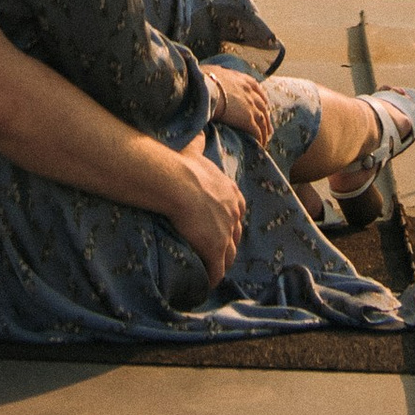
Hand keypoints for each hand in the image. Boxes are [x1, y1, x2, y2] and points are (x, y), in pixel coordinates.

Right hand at [161, 144, 245, 285]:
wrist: (177, 182)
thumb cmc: (181, 165)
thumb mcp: (196, 150)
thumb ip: (199, 143)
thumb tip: (197, 131)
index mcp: (231, 193)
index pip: (236, 212)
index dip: (228, 221)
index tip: (217, 226)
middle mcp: (234, 213)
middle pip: (235, 235)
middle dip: (227, 244)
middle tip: (214, 251)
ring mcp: (227, 233)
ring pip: (228, 255)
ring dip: (220, 263)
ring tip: (210, 270)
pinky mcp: (216, 249)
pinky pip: (216, 269)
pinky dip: (212, 277)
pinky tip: (205, 283)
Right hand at [206, 68, 274, 144]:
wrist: (205, 89)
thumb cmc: (203, 79)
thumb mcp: (213, 72)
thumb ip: (218, 75)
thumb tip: (212, 75)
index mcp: (242, 80)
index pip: (256, 88)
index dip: (261, 98)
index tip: (264, 104)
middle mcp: (249, 92)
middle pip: (263, 106)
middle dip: (266, 117)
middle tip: (268, 126)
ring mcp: (250, 106)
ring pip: (262, 120)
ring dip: (265, 130)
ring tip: (265, 139)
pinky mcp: (247, 119)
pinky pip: (257, 131)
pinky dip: (260, 138)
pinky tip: (260, 144)